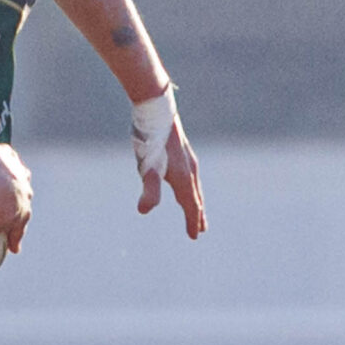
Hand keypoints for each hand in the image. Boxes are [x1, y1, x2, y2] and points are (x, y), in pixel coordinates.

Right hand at [0, 132, 33, 251]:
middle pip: (20, 179)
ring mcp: (22, 201)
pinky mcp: (19, 219)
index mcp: (11, 163)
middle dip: (15, 182)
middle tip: (6, 186)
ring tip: (10, 215)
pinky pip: (17, 230)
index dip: (3, 158)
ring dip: (17, 209)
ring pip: (22, 204)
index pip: (9, 157)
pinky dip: (15, 237)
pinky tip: (14, 247)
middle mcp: (21, 182)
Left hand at [139, 120, 205, 238]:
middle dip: (197, 214)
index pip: (190, 205)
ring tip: (195, 208)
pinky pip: (188, 174)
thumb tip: (144, 210)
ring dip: (195, 199)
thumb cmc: (151, 140)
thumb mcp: (147, 168)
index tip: (194, 236)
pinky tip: (183, 181)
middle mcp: (189, 169)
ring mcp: (186, 158)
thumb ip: (149, 190)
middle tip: (201, 229)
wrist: (155, 108)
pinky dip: (189, 185)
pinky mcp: (180, 150)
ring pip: (193, 185)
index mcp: (183, 177)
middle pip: (195, 197)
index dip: (192, 221)